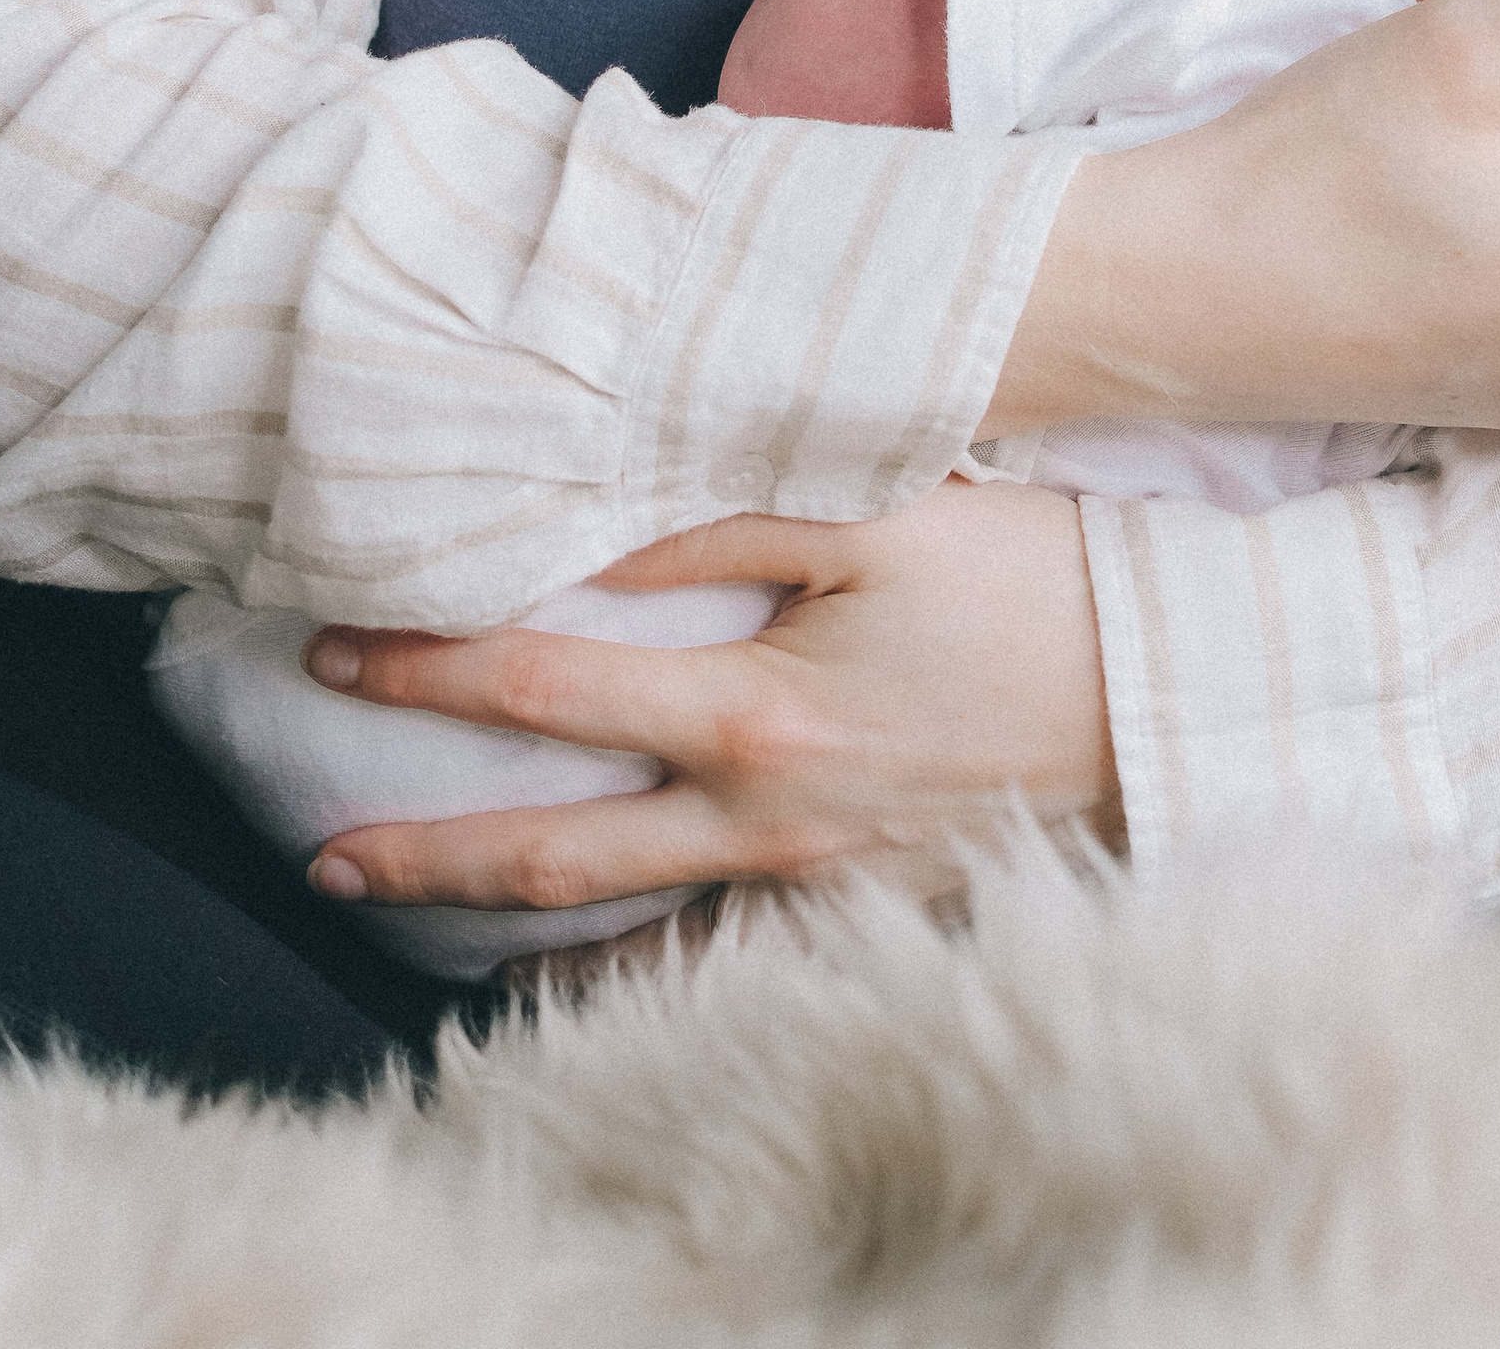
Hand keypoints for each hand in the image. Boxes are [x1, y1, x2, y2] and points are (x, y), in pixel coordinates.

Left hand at [303, 481, 1114, 920]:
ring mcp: (817, 891)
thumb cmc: (1032, 583)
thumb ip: (723, 517)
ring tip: (427, 932)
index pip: (543, 688)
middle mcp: (765, 822)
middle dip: (426, 856)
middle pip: (554, 854)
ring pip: (629, 941)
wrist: (1177, 696)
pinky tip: (595, 983)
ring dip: (515, 938)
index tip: (332, 649)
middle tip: (322, 855)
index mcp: (754, 713)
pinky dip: (644, 985)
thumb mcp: (883, 513)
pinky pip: (726, 973)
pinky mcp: (871, 920)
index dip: (426, 668)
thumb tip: (586, 522)